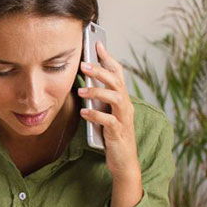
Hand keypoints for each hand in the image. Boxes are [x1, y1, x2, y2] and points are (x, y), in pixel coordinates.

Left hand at [78, 40, 140, 180]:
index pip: (118, 74)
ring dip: (97, 92)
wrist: (124, 162)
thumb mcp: (105, 114)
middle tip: (83, 65)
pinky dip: (95, 115)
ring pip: (115, 98)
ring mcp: (123, 119)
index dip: (108, 58)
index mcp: (122, 99)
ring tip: (81, 91)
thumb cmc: (113, 137)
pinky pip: (108, 120)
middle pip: (116, 82)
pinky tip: (84, 113)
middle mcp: (126, 106)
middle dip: (100, 71)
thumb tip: (84, 86)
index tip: (97, 44)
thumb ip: (99, 101)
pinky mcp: (118, 133)